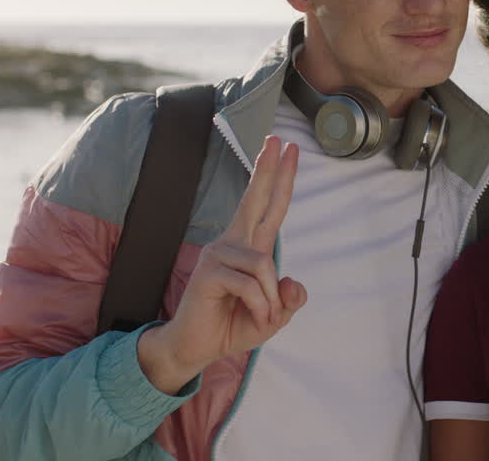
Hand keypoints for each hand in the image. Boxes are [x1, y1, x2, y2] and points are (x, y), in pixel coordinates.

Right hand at [138, 136, 306, 393]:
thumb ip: (288, 300)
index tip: (287, 148)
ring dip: (271, 300)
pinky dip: (260, 307)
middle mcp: (233, 244)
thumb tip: (293, 282)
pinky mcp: (208, 273)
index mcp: (250, 248)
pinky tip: (255, 317)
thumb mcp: (273, 316)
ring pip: (265, 266)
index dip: (279, 178)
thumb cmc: (232, 326)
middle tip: (278, 139)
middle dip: (269, 170)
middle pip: (256, 201)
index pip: (269, 207)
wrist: (195, 349)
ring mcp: (218, 255)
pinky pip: (251, 286)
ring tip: (263, 318)